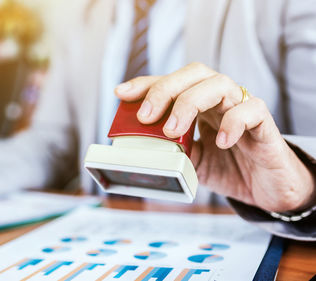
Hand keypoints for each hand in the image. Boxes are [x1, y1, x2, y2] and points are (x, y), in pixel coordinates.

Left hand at [115, 62, 314, 211]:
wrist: (265, 190)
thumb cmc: (227, 168)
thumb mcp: (190, 162)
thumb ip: (172, 152)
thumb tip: (141, 152)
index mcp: (200, 104)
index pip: (172, 82)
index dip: (146, 84)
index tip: (121, 93)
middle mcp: (219, 100)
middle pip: (194, 73)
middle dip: (165, 89)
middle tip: (146, 116)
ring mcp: (242, 108)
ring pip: (220, 84)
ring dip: (191, 103)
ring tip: (173, 130)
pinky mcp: (264, 125)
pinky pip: (252, 109)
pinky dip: (234, 121)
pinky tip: (221, 141)